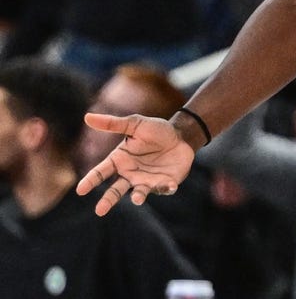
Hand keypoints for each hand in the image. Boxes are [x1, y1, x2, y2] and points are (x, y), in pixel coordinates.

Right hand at [76, 114, 195, 215]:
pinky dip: (165, 188)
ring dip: (137, 197)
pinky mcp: (163, 184)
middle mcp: (130, 174)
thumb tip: (87, 117)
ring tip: (137, 199)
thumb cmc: (156, 130)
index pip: (101, 172)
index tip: (80, 190)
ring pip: (137, 194)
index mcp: (119, 160)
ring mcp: (146, 181)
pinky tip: (169, 185)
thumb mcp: (136, 124)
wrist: (182, 136)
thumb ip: (113, 124)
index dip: (91, 180)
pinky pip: (163, 189)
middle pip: (115, 190)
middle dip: (108, 200)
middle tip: (100, 211)